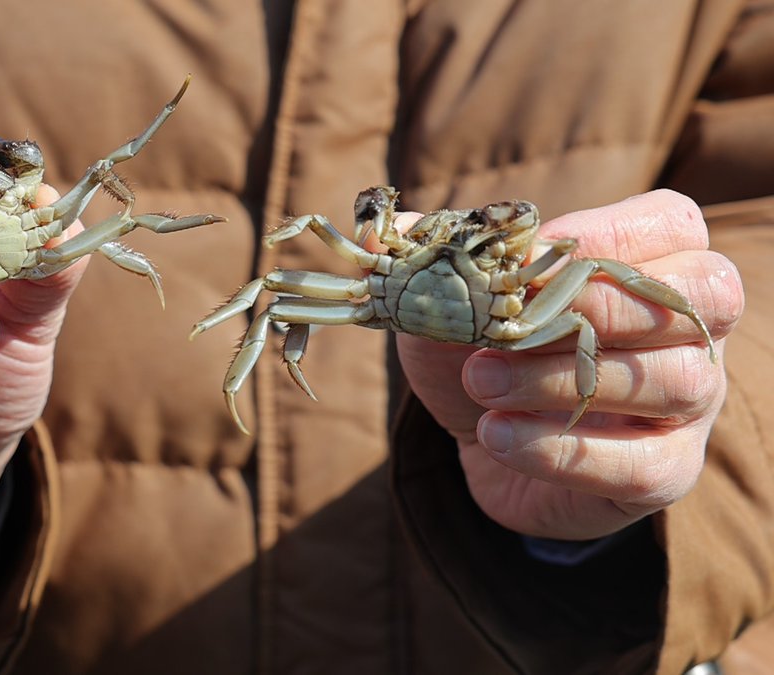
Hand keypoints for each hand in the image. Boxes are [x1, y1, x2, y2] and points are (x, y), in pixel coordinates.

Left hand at [396, 189, 742, 539]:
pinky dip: (557, 450)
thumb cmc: (488, 351)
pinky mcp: (668, 471)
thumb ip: (434, 255)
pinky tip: (495, 434)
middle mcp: (692, 329)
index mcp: (657, 262)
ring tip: (480, 382)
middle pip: (703, 297)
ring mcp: (694, 403)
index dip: (604, 235)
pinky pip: (639, 464)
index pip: (670, 224)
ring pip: (673, 382)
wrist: (485, 441)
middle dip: (603, 306)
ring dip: (560, 379)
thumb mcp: (455, 298)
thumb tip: (386, 222)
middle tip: (514, 324)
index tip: (522, 261)